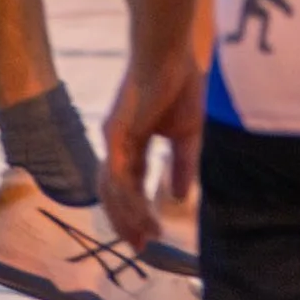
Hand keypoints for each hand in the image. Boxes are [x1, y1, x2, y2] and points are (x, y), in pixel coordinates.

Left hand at [105, 45, 204, 249]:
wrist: (169, 51)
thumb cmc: (179, 82)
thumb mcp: (187, 134)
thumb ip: (182, 165)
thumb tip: (179, 198)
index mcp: (133, 143)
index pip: (130, 186)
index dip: (139, 212)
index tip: (152, 237)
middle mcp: (118, 144)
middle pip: (114, 194)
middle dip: (126, 223)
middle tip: (141, 248)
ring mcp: (113, 140)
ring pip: (113, 190)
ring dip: (128, 217)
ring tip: (147, 236)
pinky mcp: (114, 133)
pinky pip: (119, 176)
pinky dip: (130, 200)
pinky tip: (145, 215)